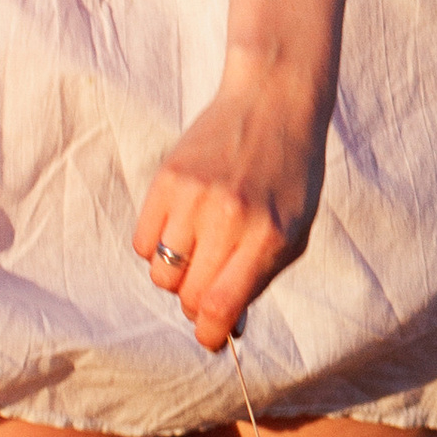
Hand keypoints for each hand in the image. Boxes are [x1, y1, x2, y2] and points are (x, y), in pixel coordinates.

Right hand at [133, 62, 333, 353]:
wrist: (273, 101)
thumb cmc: (290, 175)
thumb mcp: (294, 230)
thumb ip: (259, 279)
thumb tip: (222, 327)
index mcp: (268, 236)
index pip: (219, 308)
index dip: (210, 334)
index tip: (210, 336)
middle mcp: (228, 218)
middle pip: (186, 296)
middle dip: (195, 303)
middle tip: (209, 283)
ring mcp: (193, 196)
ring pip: (160, 273)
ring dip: (176, 274)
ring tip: (198, 248)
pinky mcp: (166, 178)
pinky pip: (142, 242)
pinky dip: (157, 246)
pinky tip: (181, 226)